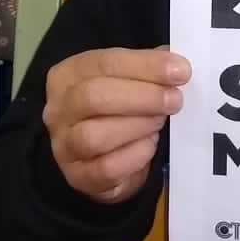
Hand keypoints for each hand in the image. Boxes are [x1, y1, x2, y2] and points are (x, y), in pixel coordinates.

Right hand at [44, 46, 190, 203]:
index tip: (180, 71)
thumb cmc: (117, 111)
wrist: (103, 159)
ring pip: (94, 135)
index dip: (145, 65)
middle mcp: (59, 109)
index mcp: (69, 75)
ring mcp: (64, 146)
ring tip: (160, 121)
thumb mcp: (128, 82)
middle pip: (93, 97)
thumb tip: (177, 64)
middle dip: (142, 97)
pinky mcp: (78, 177)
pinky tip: (150, 145)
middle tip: (174, 100)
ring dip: (137, 126)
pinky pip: (106, 168)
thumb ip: (149, 70)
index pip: (104, 63)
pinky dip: (135, 156)